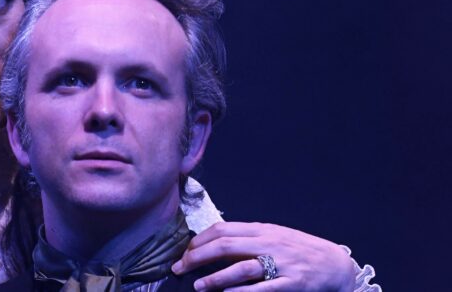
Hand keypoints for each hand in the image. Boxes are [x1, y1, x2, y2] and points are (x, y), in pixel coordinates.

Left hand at [171, 222, 356, 290]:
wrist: (335, 263)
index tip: (185, 252)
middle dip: (198, 257)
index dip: (199, 240)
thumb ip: (247, 238)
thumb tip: (214, 243)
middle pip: (226, 245)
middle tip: (180, 268)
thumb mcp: (273, 236)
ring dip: (216, 277)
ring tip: (197, 285)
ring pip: (242, 267)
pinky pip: (264, 288)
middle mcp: (268, 243)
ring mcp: (281, 263)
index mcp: (261, 229)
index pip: (222, 229)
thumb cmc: (299, 249)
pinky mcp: (293, 282)